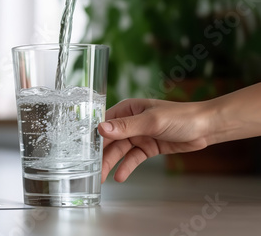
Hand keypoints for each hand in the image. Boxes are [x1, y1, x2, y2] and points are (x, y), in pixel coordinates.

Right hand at [98, 99, 212, 182]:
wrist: (206, 128)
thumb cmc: (181, 117)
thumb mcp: (151, 121)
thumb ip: (126, 126)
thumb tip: (101, 128)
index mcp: (128, 109)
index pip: (104, 122)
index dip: (93, 136)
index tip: (81, 149)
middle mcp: (130, 122)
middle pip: (110, 140)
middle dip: (100, 154)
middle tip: (90, 169)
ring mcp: (139, 135)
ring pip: (120, 151)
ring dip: (111, 163)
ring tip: (102, 177)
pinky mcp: (148, 147)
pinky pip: (133, 158)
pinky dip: (126, 167)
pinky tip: (120, 177)